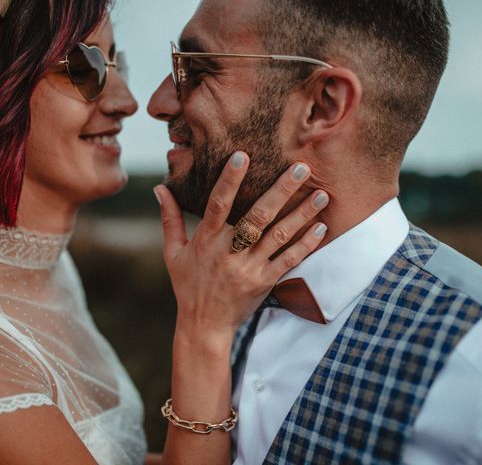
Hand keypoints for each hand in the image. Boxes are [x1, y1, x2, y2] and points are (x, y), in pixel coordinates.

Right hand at [153, 151, 328, 344]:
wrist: (204, 326)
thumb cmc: (188, 286)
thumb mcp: (173, 253)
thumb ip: (171, 219)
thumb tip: (160, 187)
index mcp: (206, 241)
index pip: (217, 205)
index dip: (229, 180)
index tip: (243, 156)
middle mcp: (229, 252)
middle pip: (258, 216)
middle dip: (282, 190)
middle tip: (302, 168)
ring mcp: (249, 268)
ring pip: (279, 236)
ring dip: (302, 215)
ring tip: (322, 195)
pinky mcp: (264, 282)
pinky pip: (289, 260)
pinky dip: (306, 244)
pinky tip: (320, 227)